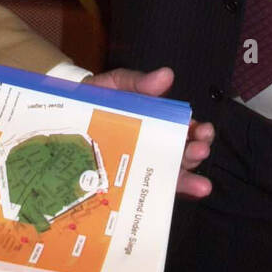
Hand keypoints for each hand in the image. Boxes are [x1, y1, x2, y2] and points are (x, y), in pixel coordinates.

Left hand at [85, 65, 213, 197]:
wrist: (68, 115)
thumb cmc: (99, 99)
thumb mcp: (118, 85)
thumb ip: (139, 83)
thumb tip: (166, 75)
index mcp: (159, 121)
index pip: (185, 129)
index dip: (198, 131)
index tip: (202, 131)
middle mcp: (157, 145)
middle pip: (184, 153)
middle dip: (197, 152)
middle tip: (200, 150)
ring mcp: (143, 164)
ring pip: (172, 173)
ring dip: (189, 177)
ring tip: (201, 185)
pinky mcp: (128, 179)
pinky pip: (150, 189)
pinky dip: (169, 194)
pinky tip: (186, 195)